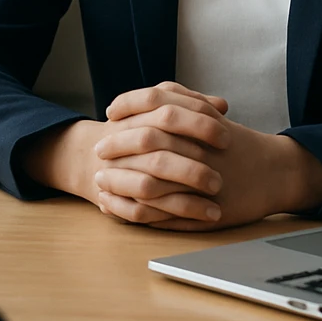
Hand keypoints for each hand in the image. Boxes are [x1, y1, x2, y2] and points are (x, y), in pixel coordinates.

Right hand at [20, 82, 231, 222]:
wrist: (95, 155)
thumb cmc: (141, 130)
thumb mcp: (160, 111)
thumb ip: (191, 104)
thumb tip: (222, 104)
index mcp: (136, 114)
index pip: (166, 110)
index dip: (197, 123)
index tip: (226, 135)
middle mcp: (123, 141)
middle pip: (154, 146)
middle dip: (191, 161)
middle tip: (222, 174)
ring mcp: (117, 171)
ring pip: (149, 184)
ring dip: (185, 194)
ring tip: (217, 198)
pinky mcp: (118, 198)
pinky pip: (142, 211)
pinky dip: (173, 215)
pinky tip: (205, 216)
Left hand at [93, 88, 321, 231]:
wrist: (275, 171)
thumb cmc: (237, 143)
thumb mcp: (210, 116)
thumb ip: (180, 102)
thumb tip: (142, 98)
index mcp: (199, 120)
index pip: (153, 102)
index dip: (126, 106)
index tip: (110, 113)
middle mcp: (198, 147)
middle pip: (146, 141)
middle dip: (117, 147)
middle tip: (99, 151)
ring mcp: (199, 180)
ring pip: (150, 183)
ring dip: (121, 184)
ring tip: (100, 186)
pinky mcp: (202, 208)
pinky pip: (163, 213)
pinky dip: (137, 211)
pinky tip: (120, 209)